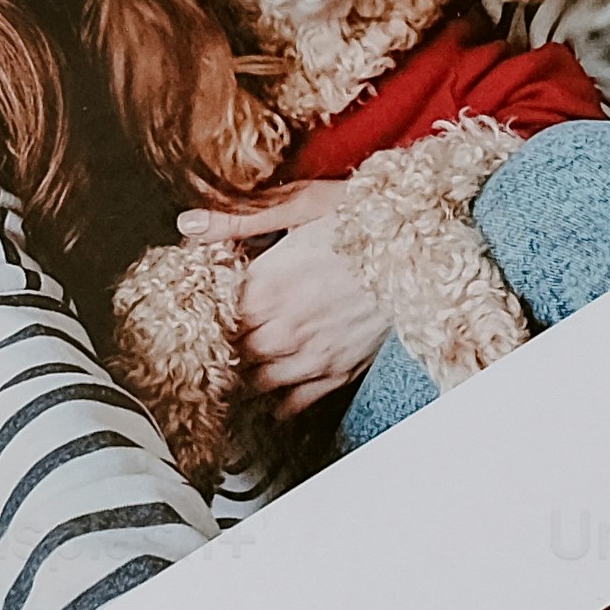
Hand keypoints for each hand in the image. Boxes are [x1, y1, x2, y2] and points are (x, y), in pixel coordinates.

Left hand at [171, 190, 392, 408]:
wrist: (423, 247)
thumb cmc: (364, 219)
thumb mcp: (301, 205)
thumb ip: (238, 221)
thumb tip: (186, 226)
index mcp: (268, 284)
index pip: (217, 318)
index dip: (205, 320)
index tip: (197, 319)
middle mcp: (285, 326)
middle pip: (234, 354)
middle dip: (222, 353)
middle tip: (210, 352)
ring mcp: (314, 353)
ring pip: (260, 382)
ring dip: (244, 380)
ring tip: (235, 377)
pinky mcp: (341, 369)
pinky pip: (298, 401)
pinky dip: (280, 404)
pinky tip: (273, 399)